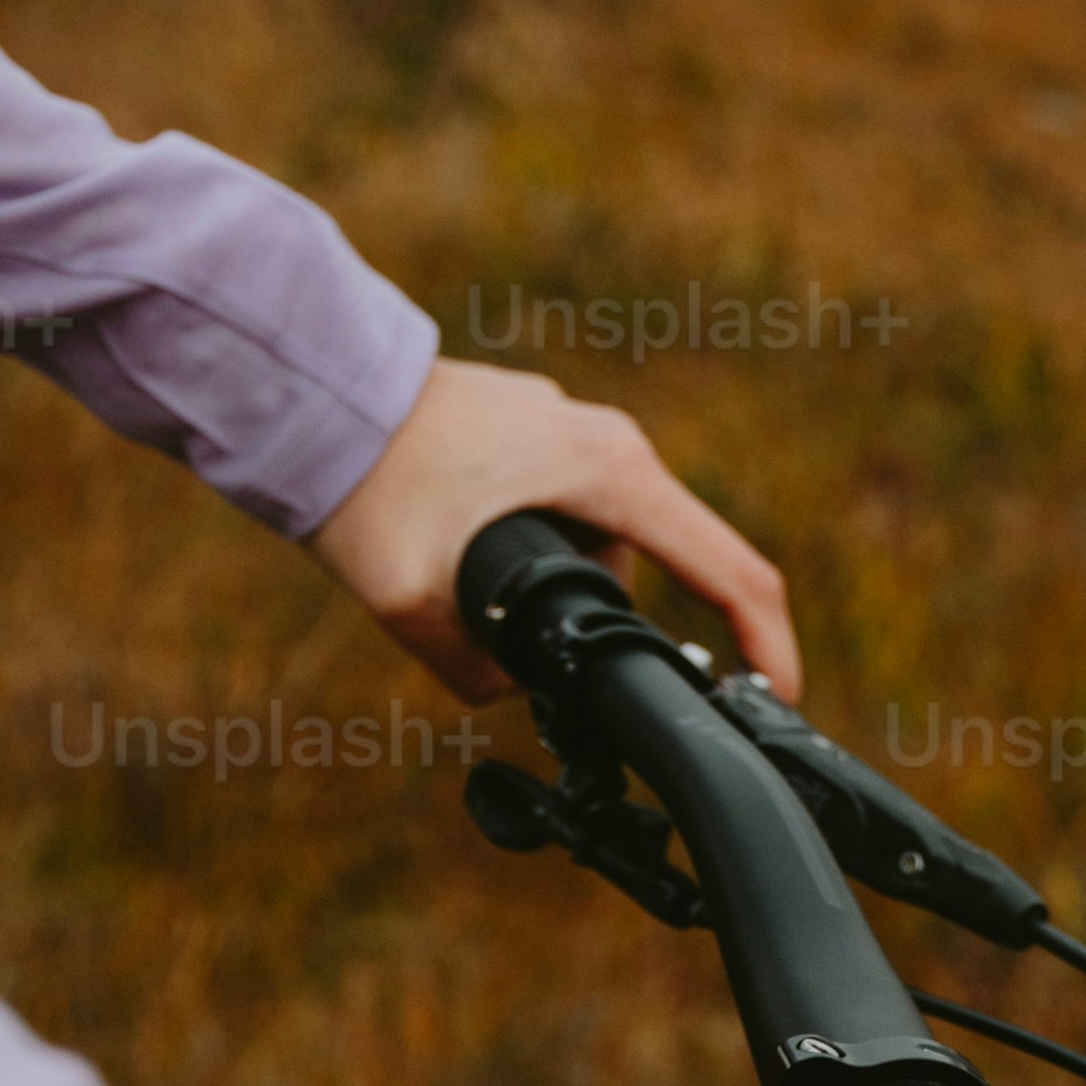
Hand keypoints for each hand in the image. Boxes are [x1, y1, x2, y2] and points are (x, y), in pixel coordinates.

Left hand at [308, 358, 799, 700]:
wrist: (311, 386)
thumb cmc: (366, 476)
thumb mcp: (410, 599)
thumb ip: (472, 668)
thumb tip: (506, 689)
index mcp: (611, 474)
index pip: (728, 570)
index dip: (764, 644)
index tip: (775, 699)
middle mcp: (608, 445)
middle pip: (654, 566)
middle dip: (602, 625)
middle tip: (532, 661)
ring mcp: (570, 434)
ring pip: (594, 546)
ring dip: (546, 589)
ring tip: (450, 592)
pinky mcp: (531, 437)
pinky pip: (557, 515)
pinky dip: (522, 556)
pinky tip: (446, 558)